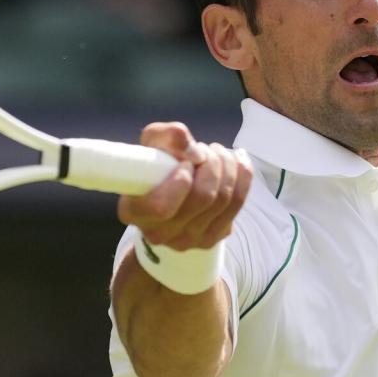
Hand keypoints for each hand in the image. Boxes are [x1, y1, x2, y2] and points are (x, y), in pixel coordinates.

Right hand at [117, 122, 252, 250]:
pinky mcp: (215, 237)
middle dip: (210, 163)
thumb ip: (166, 136)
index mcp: (135, 212)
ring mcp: (190, 240)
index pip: (162, 207)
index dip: (180, 180)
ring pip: (223, 198)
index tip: (185, 162)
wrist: (170, 196)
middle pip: (202, 197)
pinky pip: (238, 202)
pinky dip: (242, 175)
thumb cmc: (156, 168)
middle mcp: (161, 233)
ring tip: (217, 153)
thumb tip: (189, 144)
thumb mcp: (152, 144)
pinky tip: (236, 162)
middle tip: (204, 150)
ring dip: (226, 166)